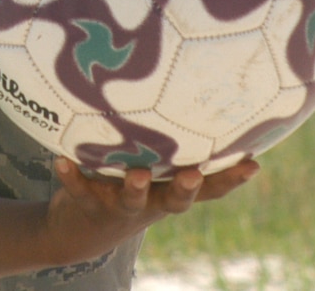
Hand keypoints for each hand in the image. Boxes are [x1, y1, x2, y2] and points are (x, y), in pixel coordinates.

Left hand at [42, 157, 260, 267]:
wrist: (77, 231)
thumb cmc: (123, 184)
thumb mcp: (149, 167)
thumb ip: (165, 140)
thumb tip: (185, 83)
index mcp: (170, 190)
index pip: (208, 188)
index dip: (230, 179)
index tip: (252, 162)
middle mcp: (150, 202)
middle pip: (175, 201)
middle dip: (186, 188)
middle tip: (194, 172)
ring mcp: (119, 207)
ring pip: (131, 201)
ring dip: (135, 187)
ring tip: (137, 173)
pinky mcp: (87, 206)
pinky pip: (80, 191)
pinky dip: (72, 176)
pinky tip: (61, 160)